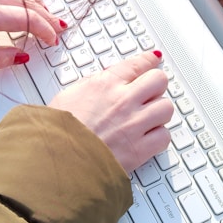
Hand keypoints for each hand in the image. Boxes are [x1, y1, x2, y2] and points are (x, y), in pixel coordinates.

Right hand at [49, 52, 172, 171]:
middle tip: (149, 93)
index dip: (149, 61)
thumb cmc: (57, 132)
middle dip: (155, 86)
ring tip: (147, 118)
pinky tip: (147, 138)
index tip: (153, 61)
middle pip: (159, 81)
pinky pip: (164, 136)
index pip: (138, 64)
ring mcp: (133, 125)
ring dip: (158, 112)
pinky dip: (158, 137)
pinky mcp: (140, 150)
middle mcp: (123, 101)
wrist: (56, 161)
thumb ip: (92, 85)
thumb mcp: (69, 95)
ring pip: (166, 108)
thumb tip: (107, 79)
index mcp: (105, 85)